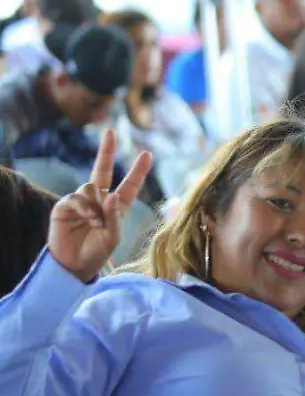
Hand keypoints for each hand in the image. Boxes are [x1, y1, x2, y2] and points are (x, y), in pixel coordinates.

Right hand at [48, 129, 152, 282]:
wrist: (73, 265)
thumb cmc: (96, 253)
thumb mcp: (113, 237)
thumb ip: (115, 216)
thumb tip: (111, 194)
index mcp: (116, 207)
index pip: (129, 185)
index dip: (138, 171)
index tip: (147, 154)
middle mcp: (99, 200)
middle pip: (102, 169)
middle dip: (106, 150)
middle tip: (109, 130)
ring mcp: (81, 201)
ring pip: (91, 187)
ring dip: (96, 205)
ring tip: (96, 223)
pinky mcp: (65, 206)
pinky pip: (77, 197)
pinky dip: (85, 207)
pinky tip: (88, 219)